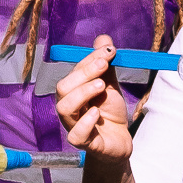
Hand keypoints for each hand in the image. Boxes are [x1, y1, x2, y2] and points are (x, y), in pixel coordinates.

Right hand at [52, 36, 136, 165]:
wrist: (119, 141)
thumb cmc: (109, 112)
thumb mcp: (109, 86)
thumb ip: (105, 65)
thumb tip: (104, 38)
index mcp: (72, 91)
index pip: (74, 71)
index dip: (90, 59)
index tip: (109, 51)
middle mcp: (68, 106)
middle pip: (64, 88)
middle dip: (83, 73)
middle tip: (104, 65)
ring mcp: (73, 125)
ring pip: (64, 108)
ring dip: (82, 93)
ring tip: (101, 86)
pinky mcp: (83, 143)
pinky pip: (76, 134)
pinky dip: (85, 122)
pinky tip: (97, 114)